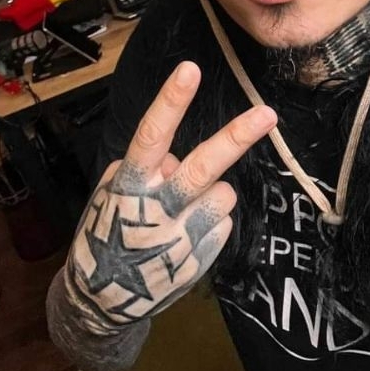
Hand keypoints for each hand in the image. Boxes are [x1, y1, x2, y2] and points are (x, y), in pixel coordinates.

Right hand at [66, 61, 276, 325]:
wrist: (101, 302)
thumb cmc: (106, 235)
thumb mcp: (110, 195)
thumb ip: (144, 170)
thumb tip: (175, 160)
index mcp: (131, 184)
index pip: (152, 134)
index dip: (172, 100)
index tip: (190, 69)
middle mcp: (158, 208)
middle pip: (202, 166)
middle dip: (237, 137)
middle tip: (268, 114)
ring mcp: (183, 236)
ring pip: (223, 193)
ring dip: (212, 194)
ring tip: (186, 211)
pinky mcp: (202, 257)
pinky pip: (223, 222)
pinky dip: (210, 222)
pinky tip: (184, 238)